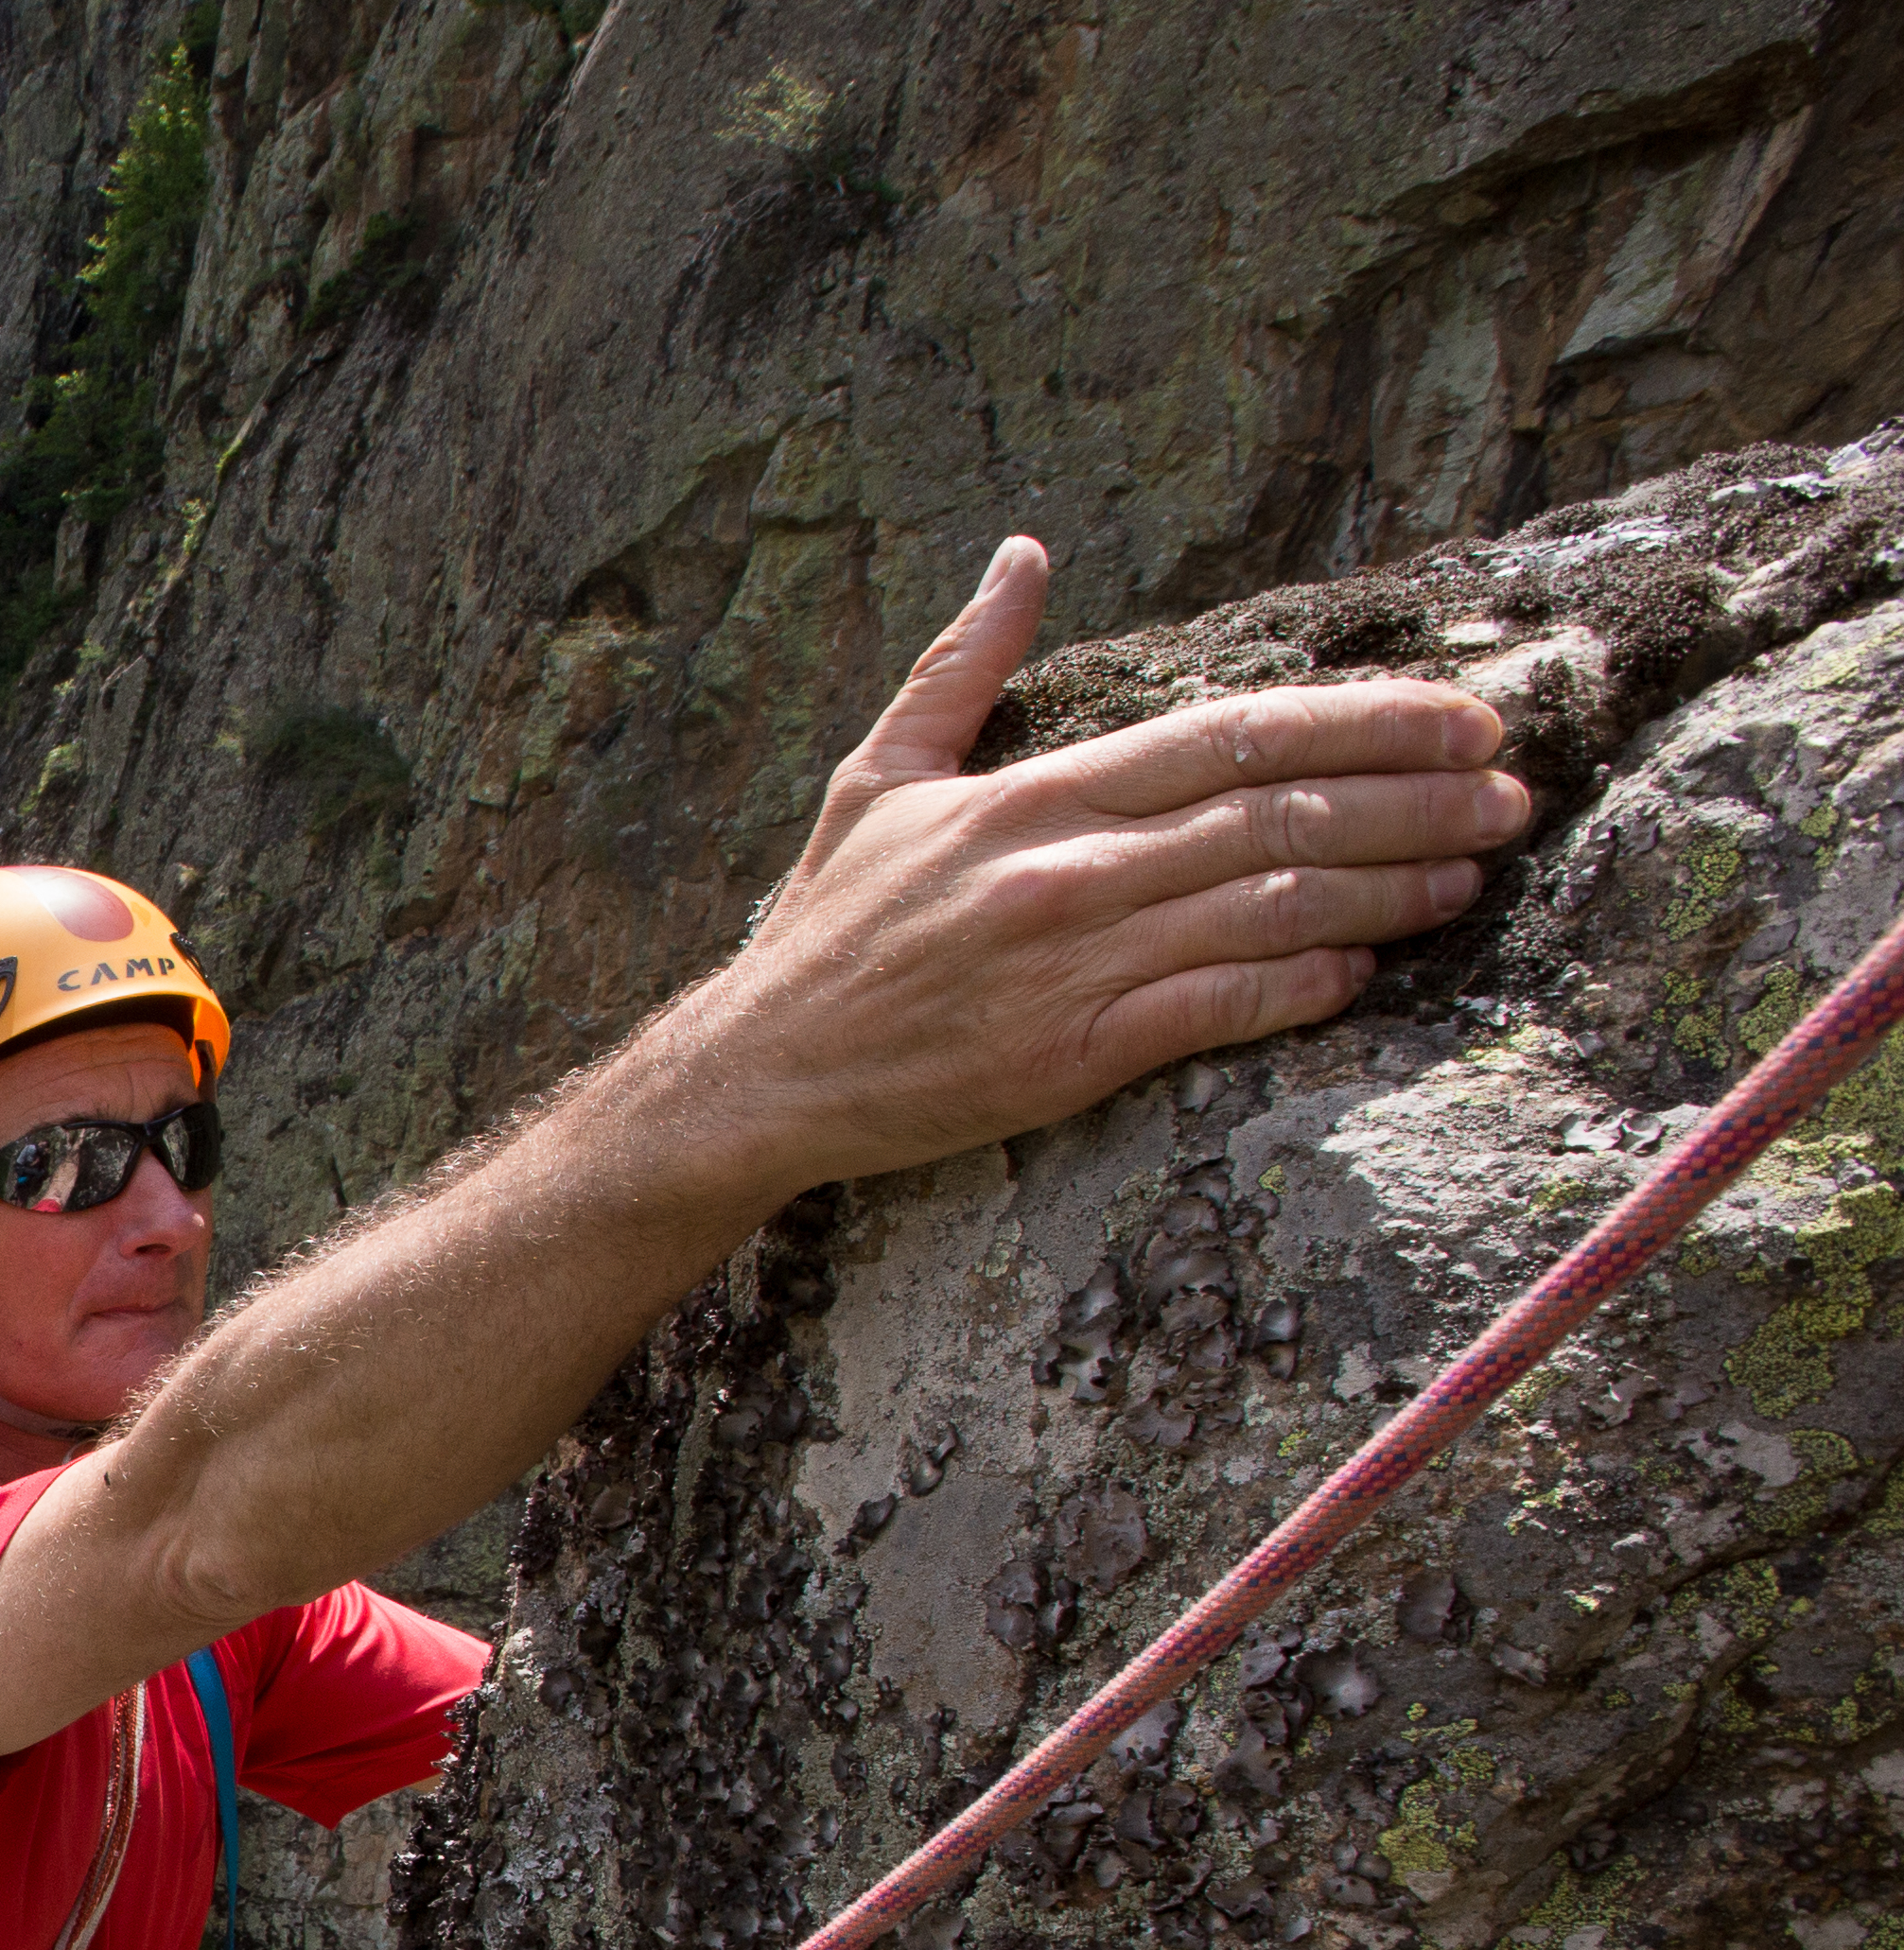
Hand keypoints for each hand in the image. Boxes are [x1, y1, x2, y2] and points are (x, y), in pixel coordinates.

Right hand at [679, 538, 1532, 1192]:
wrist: (757, 1076)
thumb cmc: (827, 932)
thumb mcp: (879, 780)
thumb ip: (963, 668)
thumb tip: (1021, 554)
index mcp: (1035, 796)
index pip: (1232, 736)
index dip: (1362, 723)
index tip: (1462, 716)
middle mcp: (1067, 872)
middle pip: (1279, 819)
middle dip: (1416, 799)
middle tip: (1511, 790)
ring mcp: (1074, 967)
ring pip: (1273, 911)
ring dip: (1392, 890)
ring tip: (1473, 873)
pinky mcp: (1073, 1058)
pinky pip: (1220, 1007)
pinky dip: (1304, 984)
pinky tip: (1366, 967)